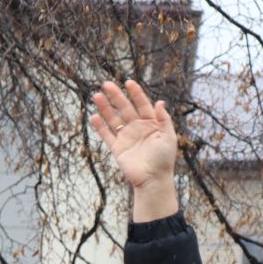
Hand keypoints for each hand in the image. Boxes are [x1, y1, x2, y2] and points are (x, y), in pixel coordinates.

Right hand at [90, 80, 180, 220]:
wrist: (153, 180)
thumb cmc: (164, 160)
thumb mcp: (168, 137)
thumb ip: (164, 120)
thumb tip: (160, 102)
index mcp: (151, 124)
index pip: (142, 104)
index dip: (136, 93)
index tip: (129, 82)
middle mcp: (138, 128)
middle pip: (125, 108)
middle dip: (116, 96)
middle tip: (106, 84)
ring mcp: (126, 138)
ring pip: (113, 119)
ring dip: (105, 108)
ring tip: (96, 96)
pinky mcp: (118, 148)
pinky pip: (107, 135)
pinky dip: (100, 127)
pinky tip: (94, 116)